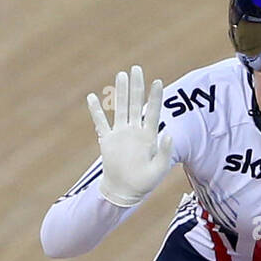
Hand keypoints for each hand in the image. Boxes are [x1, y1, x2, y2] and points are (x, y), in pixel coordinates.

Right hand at [87, 65, 172, 207]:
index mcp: (148, 136)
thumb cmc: (144, 183)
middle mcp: (134, 131)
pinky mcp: (107, 140)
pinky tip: (92, 97)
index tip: (157, 81)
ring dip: (120, 92)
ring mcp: (120, 134)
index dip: (155, 97)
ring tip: (121, 74)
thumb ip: (165, 152)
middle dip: (136, 86)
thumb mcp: (159, 170)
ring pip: (120, 108)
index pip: (153, 112)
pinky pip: (100, 123)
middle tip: (136, 68)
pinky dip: (96, 111)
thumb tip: (168, 133)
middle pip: (136, 104)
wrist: (125, 192)